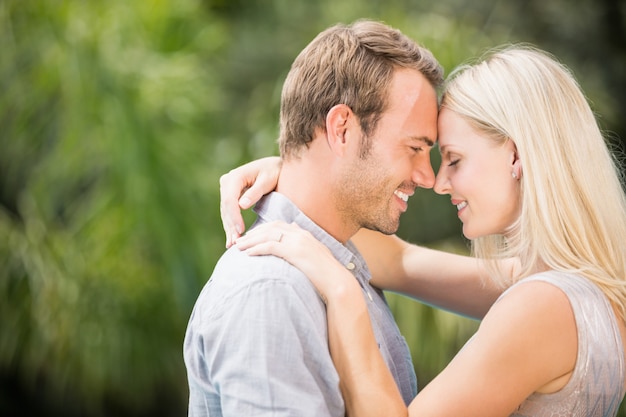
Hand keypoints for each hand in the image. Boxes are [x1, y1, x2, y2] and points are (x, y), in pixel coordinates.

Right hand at [220, 156, 281, 246]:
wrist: (274, 166)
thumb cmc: (274, 171)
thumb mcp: (267, 180)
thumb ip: (255, 192)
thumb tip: (241, 205)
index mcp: (235, 176)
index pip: (230, 200)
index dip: (234, 216)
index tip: (241, 230)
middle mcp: (227, 181)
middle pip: (226, 207)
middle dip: (230, 225)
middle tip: (235, 243)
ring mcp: (227, 188)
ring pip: (225, 211)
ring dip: (229, 228)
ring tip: (232, 244)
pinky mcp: (230, 194)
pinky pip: (228, 211)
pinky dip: (230, 224)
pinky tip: (232, 237)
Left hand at [235, 221, 356, 303]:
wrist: (337, 282)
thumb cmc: (326, 274)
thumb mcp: (315, 255)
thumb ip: (304, 246)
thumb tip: (295, 237)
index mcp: (304, 233)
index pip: (279, 225)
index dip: (262, 229)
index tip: (250, 236)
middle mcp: (300, 234)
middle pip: (270, 227)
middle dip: (253, 233)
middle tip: (239, 240)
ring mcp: (298, 241)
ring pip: (268, 235)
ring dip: (250, 240)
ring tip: (238, 247)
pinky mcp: (294, 252)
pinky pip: (270, 246)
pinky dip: (257, 249)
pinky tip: (247, 254)